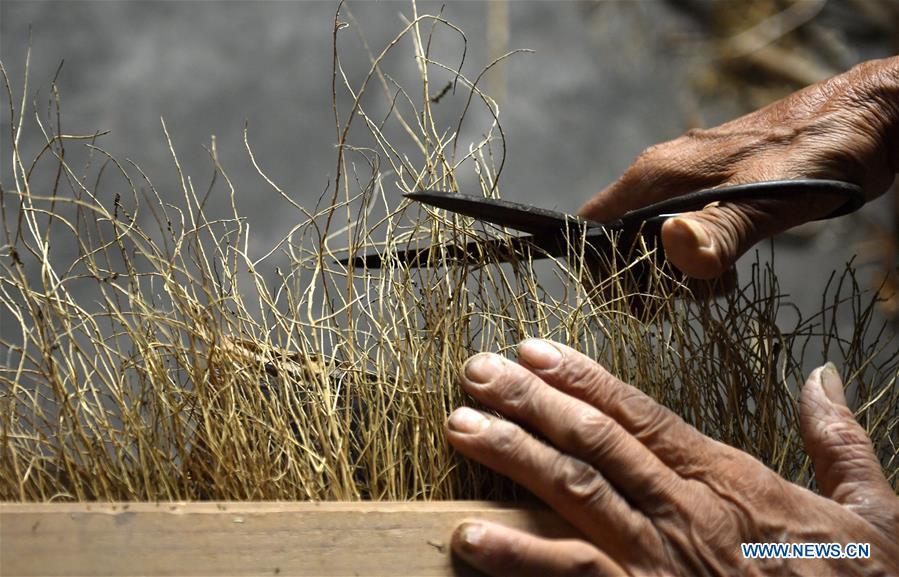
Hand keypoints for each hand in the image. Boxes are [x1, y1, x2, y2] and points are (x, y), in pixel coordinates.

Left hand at [446, 339, 898, 575]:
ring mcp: (658, 562)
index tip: (534, 351)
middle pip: (592, 441)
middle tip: (474, 373)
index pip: (639, 413)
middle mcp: (685, 511)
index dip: (582, 378)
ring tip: (460, 428)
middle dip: (528, 402)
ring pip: (574, 495)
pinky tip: (469, 537)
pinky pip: (573, 575)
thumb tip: (821, 379)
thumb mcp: (868, 513)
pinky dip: (517, 557)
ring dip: (511, 457)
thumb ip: (838, 441)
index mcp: (728, 480)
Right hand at [578, 56, 898, 278]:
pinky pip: (683, 230)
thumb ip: (718, 231)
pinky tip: (729, 268)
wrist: (863, 120)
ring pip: (653, 238)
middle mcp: (662, 173)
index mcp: (657, 174)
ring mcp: (687, 179)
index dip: (598, 266)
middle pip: (620, 237)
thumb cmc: (814, 158)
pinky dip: (697, 257)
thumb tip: (672, 248)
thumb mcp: (766, 202)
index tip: (631, 300)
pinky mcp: (713, 188)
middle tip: (678, 303)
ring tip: (715, 286)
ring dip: (674, 272)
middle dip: (641, 278)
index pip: (592, 223)